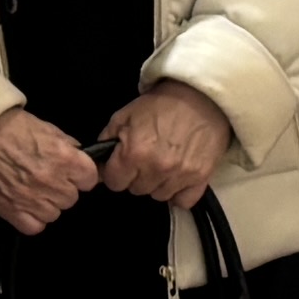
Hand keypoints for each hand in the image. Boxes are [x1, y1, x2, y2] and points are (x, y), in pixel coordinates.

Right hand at [0, 107, 102, 233]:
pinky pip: (35, 226)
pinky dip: (32, 219)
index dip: (81, 175)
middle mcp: (52, 182)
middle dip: (63, 188)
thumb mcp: (47, 128)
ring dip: (47, 204)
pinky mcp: (12, 212)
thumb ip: (67, 146)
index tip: (72, 173)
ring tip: (32, 189)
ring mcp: (32, 199)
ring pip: (54, 213)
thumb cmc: (9, 126)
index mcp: (65, 158)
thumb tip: (80, 157)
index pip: (90, 179)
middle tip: (47, 178)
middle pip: (71, 198)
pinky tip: (25, 204)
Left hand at [100, 85, 234, 206]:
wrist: (201, 97)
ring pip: (158, 195)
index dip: (116, 171)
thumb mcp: (124, 115)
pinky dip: (179, 192)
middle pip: (136, 190)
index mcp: (134, 153)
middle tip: (147, 157)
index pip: (114, 183)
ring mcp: (180, 175)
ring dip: (158, 183)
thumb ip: (106, 140)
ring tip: (165, 162)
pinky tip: (178, 177)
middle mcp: (156, 168)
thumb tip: (98, 164)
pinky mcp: (201, 178)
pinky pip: (183, 201)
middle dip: (137, 176)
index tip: (124, 162)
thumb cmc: (160, 104)